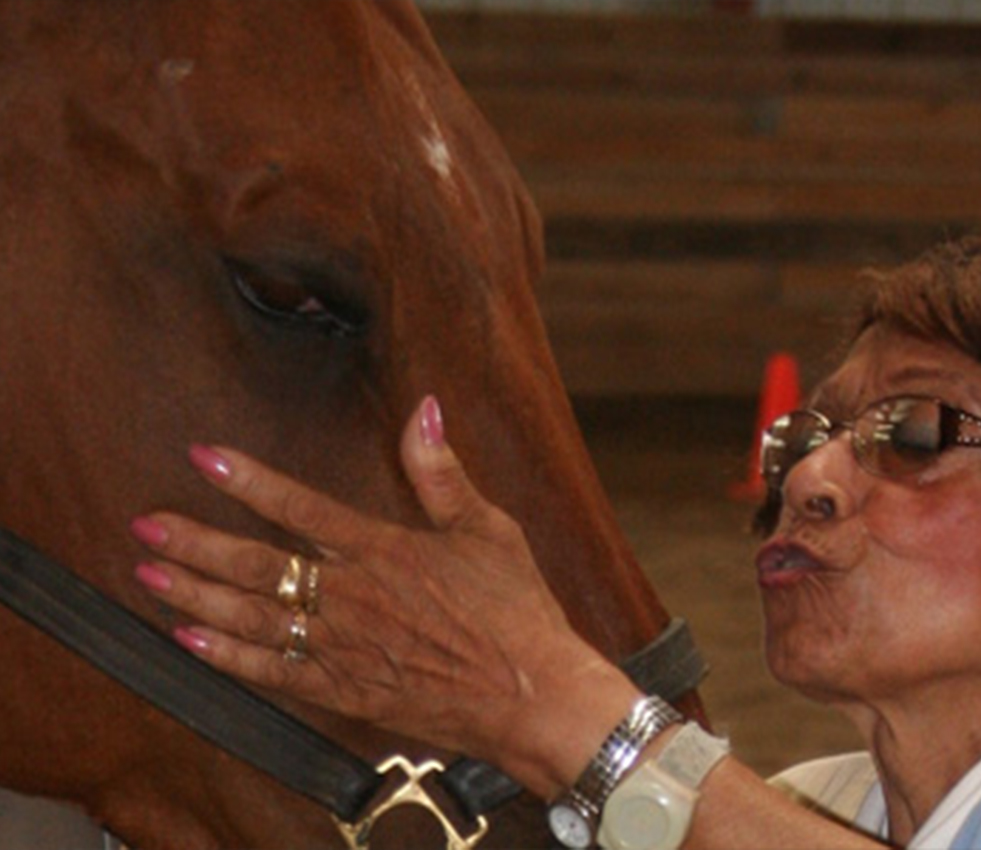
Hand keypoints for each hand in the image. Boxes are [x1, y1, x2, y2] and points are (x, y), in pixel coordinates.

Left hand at [130, 395, 630, 791]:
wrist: (531, 694)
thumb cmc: (515, 611)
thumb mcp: (489, 529)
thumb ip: (442, 472)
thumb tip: (425, 409)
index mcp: (386, 550)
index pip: (302, 507)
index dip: (250, 480)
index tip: (205, 456)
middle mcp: (354, 597)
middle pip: (259, 565)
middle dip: (197, 542)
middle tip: (147, 525)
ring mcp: (344, 646)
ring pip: (254, 618)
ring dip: (197, 595)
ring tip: (152, 575)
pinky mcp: (346, 689)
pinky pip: (273, 673)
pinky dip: (227, 657)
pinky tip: (190, 641)